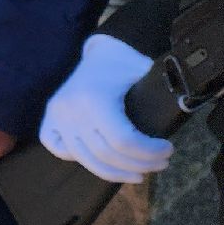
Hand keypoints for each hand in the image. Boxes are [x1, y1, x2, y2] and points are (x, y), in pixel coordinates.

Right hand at [40, 35, 173, 183]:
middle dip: (139, 164)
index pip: (123, 141)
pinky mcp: (49, 119)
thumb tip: (174, 126)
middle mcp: (71, 109)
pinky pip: (58, 149)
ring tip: (139, 172)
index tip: (168, 150)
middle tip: (161, 163)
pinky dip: (79, 160)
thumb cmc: (127, 64)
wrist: (102, 51)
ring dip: (116, 172)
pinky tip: (102, 161)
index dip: (149, 152)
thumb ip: (159, 102)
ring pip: (86, 159)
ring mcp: (57, 116)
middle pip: (106, 154)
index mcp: (95, 98)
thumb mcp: (147, 78)